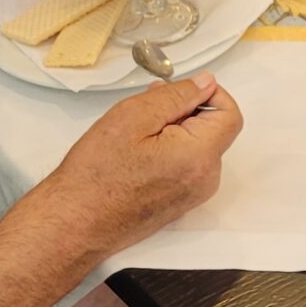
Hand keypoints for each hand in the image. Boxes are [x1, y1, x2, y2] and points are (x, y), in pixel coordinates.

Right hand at [49, 75, 243, 254]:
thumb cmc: (97, 174)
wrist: (75, 223)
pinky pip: (187, 166)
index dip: (208, 95)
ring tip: (136, 134)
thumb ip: (177, 96)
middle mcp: (205, 180)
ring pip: (198, 147)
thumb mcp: (134, 116)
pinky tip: (137, 154)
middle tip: (146, 109)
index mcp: (199, 157)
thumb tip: (206, 83)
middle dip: (186, 112)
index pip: (230, 114)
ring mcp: (193, 195)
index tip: (179, 90)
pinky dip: (170, 151)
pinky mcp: (180, 203)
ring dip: (175, 131)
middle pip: (214, 130)